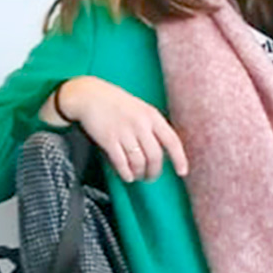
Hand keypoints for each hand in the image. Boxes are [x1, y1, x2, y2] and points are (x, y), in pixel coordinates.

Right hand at [53, 76, 188, 183]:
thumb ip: (153, 127)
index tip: (182, 172)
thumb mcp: (142, 109)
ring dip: (139, 173)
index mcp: (152, 116)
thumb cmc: (117, 103)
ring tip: (138, 176)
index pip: (172, 141)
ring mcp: (124, 132)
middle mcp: (141, 124)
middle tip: (151, 177)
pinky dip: (125, 172)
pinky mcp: (108, 139)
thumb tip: (164, 150)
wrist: (89, 95)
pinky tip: (127, 176)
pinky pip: (121, 161)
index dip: (179, 159)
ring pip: (138, 161)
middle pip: (155, 156)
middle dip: (154, 171)